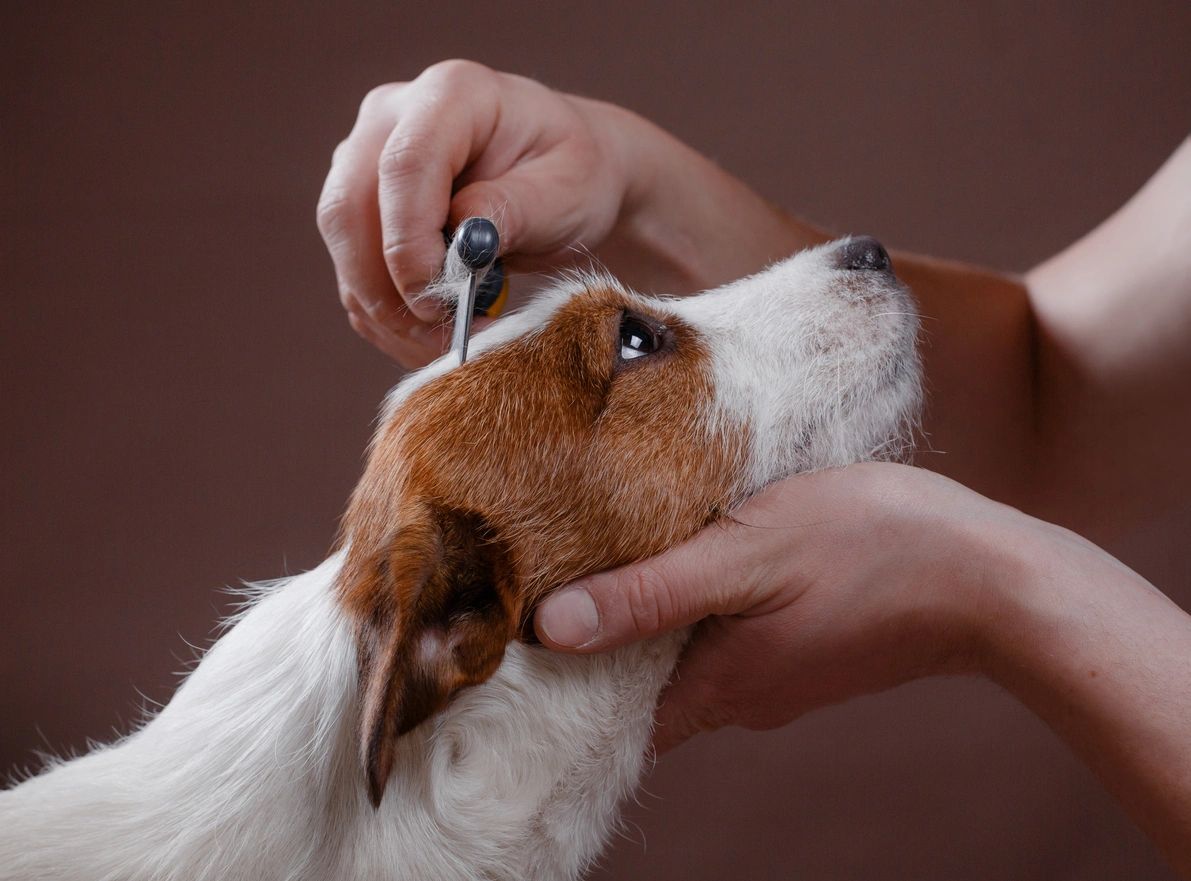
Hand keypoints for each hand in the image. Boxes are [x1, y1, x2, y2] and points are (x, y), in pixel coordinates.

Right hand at [316, 60, 644, 366]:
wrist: (568, 178)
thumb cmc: (576, 176)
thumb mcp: (568, 192)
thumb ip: (513, 210)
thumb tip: (460, 241)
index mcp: (452, 94)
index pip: (402, 166)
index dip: (410, 242)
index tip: (442, 301)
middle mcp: (393, 117)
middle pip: (350, 209)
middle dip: (391, 291)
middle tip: (447, 339)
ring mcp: (367, 160)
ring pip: (345, 250)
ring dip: (390, 314)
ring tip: (453, 344)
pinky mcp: (361, 208)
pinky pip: (353, 274)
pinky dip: (387, 319)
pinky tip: (434, 337)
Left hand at [533, 462, 1037, 751]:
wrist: (989, 577)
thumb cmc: (872, 550)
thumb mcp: (745, 554)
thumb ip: (649, 593)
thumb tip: (550, 628)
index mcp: (716, 685)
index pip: (609, 714)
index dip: (559, 683)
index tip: (514, 642)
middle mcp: (741, 696)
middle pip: (642, 685)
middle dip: (598, 642)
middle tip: (552, 580)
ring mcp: (776, 675)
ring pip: (686, 657)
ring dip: (650, 617)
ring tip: (612, 555)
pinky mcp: (803, 646)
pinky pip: (729, 636)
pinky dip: (698, 605)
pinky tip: (693, 556)